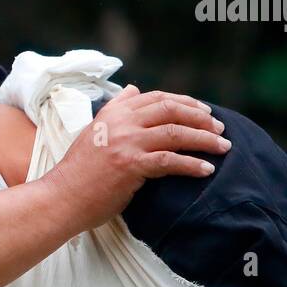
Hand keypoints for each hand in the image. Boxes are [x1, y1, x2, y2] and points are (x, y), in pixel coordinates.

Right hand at [49, 85, 229, 228]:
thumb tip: (133, 89)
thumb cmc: (79, 171)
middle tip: (220, 128)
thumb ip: (115, 110)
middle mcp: (121, 122)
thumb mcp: (94, 131)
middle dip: (201, 118)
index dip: (185, 102)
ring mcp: (126, 142)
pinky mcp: (131, 165)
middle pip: (171, 110)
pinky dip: (192, 164)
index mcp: (113, 112)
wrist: (62, 197)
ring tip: (223, 147)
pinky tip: (206, 170)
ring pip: (176, 133)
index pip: (156, 98)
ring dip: (205, 139)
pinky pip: (170, 160)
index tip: (205, 111)